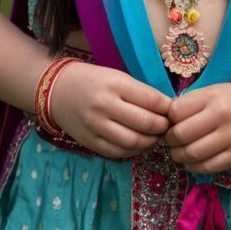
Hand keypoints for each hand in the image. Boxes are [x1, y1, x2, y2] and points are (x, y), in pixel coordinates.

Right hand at [50, 62, 170, 158]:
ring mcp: (96, 126)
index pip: (151, 100)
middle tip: (167, 126)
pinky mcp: (90, 142)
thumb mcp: (117, 77)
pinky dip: (133, 151)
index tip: (173, 110)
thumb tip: (167, 108)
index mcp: (115, 84)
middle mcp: (105, 105)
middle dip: (162, 127)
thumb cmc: (93, 80)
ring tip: (155, 137)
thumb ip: (140, 92)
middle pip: (145, 123)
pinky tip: (139, 145)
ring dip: (150, 142)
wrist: (57, 90)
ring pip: (133, 142)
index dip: (167, 108)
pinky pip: (118, 152)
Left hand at [164, 80, 230, 173]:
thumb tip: (167, 120)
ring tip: (178, 152)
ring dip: (179, 156)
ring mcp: (230, 137)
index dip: (167, 119)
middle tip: (170, 140)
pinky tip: (191, 163)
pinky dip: (193, 167)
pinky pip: (209, 167)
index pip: (176, 112)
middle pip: (181, 135)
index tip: (168, 122)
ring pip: (193, 154)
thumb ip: (193, 103)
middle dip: (169, 141)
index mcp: (212, 97)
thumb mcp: (215, 91)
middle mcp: (220, 116)